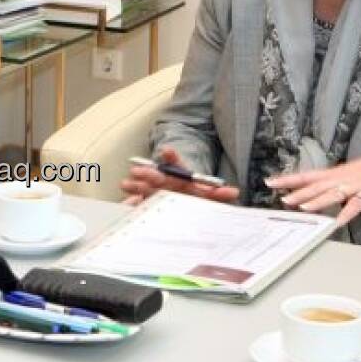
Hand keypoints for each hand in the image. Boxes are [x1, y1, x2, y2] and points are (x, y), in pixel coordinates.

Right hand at [119, 147, 239, 206]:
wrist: (185, 210)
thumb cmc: (195, 200)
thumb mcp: (208, 197)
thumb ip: (219, 194)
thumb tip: (234, 192)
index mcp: (181, 178)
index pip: (176, 164)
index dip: (171, 157)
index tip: (166, 151)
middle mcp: (166, 182)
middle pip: (157, 175)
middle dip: (148, 173)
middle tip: (138, 171)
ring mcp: (156, 192)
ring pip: (145, 187)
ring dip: (136, 185)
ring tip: (125, 184)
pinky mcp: (148, 204)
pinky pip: (139, 201)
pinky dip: (132, 202)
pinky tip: (127, 202)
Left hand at [266, 140, 360, 226]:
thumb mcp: (349, 174)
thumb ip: (333, 184)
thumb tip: (317, 193)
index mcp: (335, 173)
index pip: (307, 176)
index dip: (288, 179)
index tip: (269, 182)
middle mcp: (341, 178)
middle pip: (315, 185)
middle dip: (297, 192)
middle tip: (280, 198)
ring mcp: (354, 186)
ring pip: (332, 194)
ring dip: (316, 201)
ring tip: (302, 208)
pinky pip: (356, 206)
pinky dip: (346, 214)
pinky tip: (337, 222)